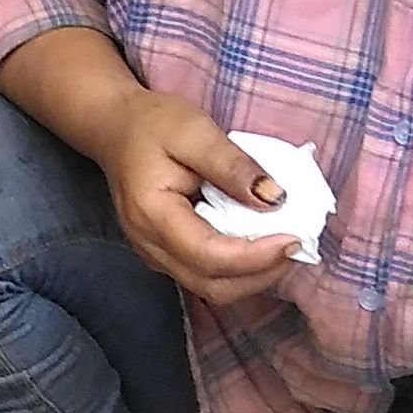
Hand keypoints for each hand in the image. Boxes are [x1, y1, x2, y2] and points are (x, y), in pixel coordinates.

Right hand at [88, 88, 305, 308]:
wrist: (115, 128)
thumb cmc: (153, 124)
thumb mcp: (196, 130)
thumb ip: (233, 165)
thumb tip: (275, 199)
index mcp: (152, 215)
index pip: (208, 255)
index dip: (255, 257)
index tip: (294, 239)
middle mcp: (150, 246)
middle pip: (212, 285)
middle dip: (260, 274)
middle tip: (297, 244)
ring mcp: (156, 255)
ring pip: (211, 288)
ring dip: (253, 276)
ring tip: (283, 246)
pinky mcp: (167, 255)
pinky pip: (207, 276)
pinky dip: (240, 269)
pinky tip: (260, 245)